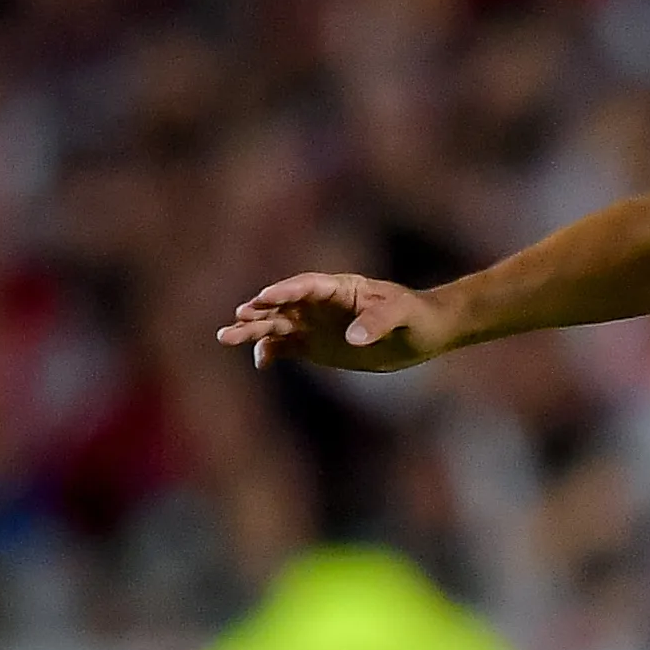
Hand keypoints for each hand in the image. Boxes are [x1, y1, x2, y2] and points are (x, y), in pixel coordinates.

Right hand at [215, 272, 448, 371]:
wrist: (424, 333)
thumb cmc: (415, 315)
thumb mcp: (402, 315)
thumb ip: (377, 322)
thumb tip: (353, 339)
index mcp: (339, 288)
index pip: (306, 286)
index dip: (285, 291)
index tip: (265, 298)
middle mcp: (320, 304)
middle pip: (282, 306)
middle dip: (258, 312)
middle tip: (236, 319)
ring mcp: (315, 325)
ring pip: (276, 326)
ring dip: (253, 331)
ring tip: (226, 337)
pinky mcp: (316, 346)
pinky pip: (286, 348)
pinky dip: (270, 353)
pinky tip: (260, 362)